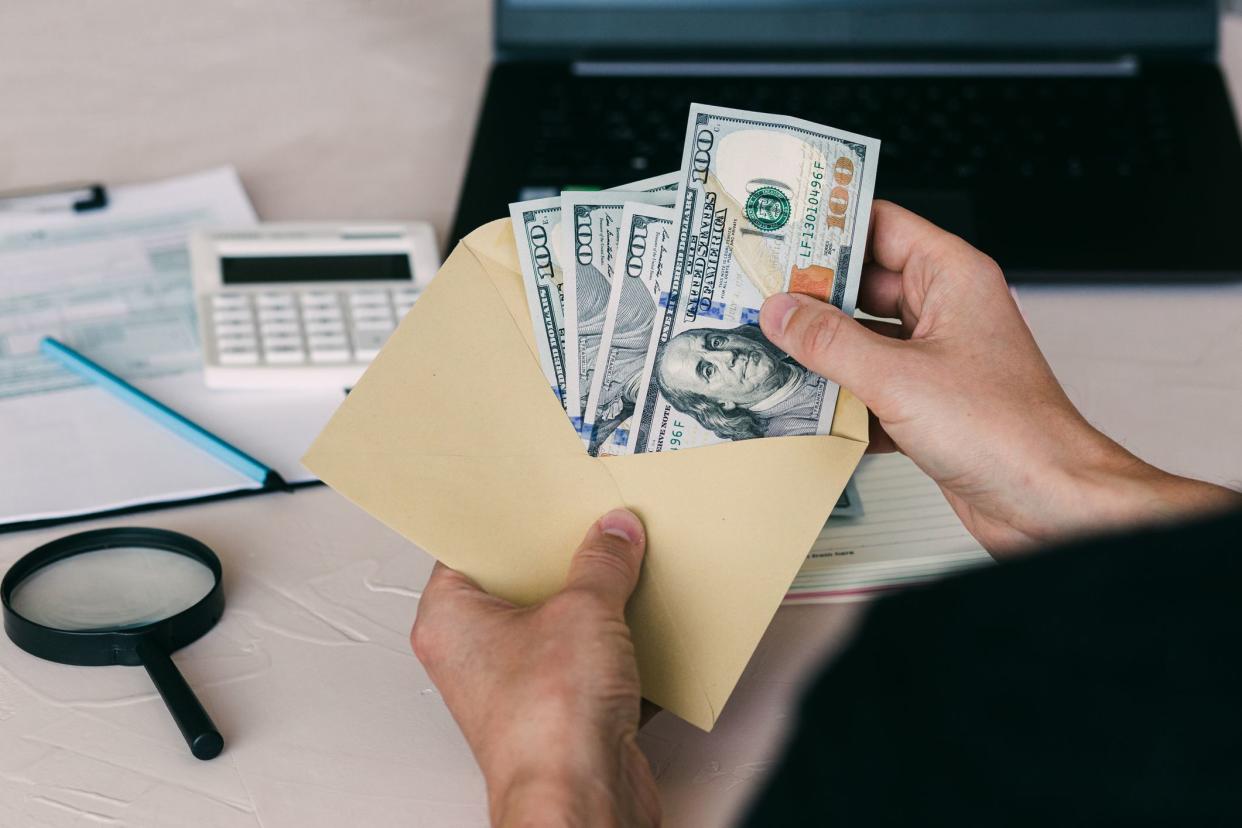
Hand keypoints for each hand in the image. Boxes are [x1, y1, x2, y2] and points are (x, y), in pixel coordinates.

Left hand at [411, 509, 659, 827]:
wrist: (578, 799)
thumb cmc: (546, 725)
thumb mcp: (584, 610)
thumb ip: (601, 563)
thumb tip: (611, 535)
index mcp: (449, 619)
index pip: (470, 548)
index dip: (509, 520)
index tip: (541, 497)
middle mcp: (472, 654)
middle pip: (518, 584)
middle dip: (561, 560)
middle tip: (590, 528)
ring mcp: (513, 685)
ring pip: (554, 624)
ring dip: (591, 603)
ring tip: (620, 569)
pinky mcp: (555, 711)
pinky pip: (582, 660)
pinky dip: (609, 644)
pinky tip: (637, 622)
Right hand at [760, 200, 1240, 552]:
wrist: (1049, 502)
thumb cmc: (1010, 432)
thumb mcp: (898, 378)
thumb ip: (831, 342)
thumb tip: (782, 312)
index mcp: (953, 278)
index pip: (881, 226)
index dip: (830, 225)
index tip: (781, 229)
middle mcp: (946, 311)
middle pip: (864, 286)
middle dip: (813, 296)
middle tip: (759, 297)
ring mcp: (937, 359)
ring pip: (864, 339)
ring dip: (822, 351)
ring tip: (771, 351)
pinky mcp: (928, 405)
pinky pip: (871, 387)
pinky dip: (841, 398)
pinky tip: (806, 407)